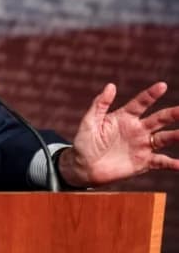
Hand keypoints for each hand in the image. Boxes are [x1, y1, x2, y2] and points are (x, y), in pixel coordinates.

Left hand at [58, 82, 178, 186]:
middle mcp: (137, 129)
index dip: (151, 94)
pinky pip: (161, 161)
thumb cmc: (85, 142)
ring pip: (164, 138)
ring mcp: (142, 145)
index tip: (162, 85)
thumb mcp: (90, 122)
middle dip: (171, 114)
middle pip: (158, 119)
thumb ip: (100, 104)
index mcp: (124, 117)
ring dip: (175, 136)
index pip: (141, 103)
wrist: (84, 167)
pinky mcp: (143, 162)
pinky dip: (172, 163)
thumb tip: (111, 85)